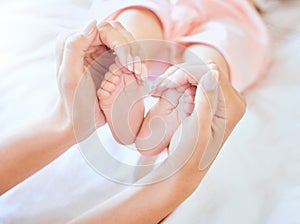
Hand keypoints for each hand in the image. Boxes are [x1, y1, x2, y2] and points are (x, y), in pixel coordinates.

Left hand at [55, 20, 143, 142]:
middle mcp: (85, 41)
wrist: (78, 119)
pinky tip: (139, 76)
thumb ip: (74, 46)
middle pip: (117, 32)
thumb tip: (94, 23)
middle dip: (131, 50)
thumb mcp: (69, 76)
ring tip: (140, 75)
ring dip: (136, 56)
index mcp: (73, 41)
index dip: (121, 45)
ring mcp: (97, 49)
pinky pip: (127, 52)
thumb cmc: (73, 103)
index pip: (105, 30)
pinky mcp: (107, 58)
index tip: (130, 66)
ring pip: (125, 40)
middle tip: (138, 72)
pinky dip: (136, 62)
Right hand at [148, 67, 245, 184]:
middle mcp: (231, 100)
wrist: (183, 167)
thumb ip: (207, 100)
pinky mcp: (208, 99)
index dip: (187, 73)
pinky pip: (192, 82)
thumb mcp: (198, 128)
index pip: (211, 74)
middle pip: (204, 70)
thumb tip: (214, 71)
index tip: (165, 83)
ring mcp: (220, 98)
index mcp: (232, 106)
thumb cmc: (189, 153)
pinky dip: (176, 84)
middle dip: (179, 75)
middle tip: (158, 88)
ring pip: (196, 74)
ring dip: (175, 79)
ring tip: (157, 90)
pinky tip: (163, 91)